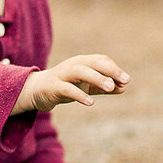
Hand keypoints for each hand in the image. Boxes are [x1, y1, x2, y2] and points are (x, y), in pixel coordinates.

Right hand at [14, 54, 128, 112]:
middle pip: (92, 63)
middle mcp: (72, 65)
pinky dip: (80, 94)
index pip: (100, 60)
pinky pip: (67, 88)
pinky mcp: (53, 86)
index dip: (114, 68)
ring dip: (97, 78)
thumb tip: (123, 87)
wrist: (36, 90)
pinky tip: (91, 102)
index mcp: (81, 62)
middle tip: (125, 80)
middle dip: (109, 70)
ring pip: (80, 71)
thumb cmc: (65, 86)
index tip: (126, 80)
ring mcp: (62, 75)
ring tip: (110, 88)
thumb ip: (103, 87)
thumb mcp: (86, 86)